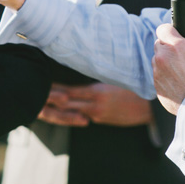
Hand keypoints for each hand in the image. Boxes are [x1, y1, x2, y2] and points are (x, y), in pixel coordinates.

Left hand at [40, 82, 155, 126]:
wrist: (150, 108)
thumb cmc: (133, 87)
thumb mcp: (115, 78)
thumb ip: (97, 76)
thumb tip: (81, 63)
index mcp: (97, 92)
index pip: (69, 91)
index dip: (54, 89)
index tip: (41, 82)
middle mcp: (94, 105)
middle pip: (66, 103)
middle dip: (51, 100)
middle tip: (35, 93)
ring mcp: (96, 114)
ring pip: (72, 111)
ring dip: (58, 107)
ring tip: (43, 101)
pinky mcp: (101, 119)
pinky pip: (82, 115)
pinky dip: (71, 111)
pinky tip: (62, 108)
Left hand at [152, 8, 184, 114]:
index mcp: (175, 46)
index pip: (163, 28)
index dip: (171, 33)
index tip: (178, 39)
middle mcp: (162, 56)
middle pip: (159, 43)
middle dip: (168, 47)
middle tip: (182, 58)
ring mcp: (156, 70)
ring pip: (157, 58)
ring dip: (165, 61)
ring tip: (181, 71)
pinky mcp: (154, 83)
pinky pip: (156, 73)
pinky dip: (163, 74)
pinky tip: (176, 81)